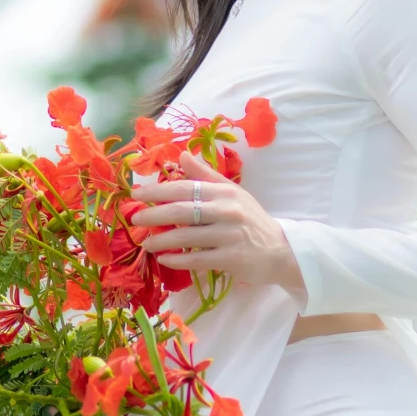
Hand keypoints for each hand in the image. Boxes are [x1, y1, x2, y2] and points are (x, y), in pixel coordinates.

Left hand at [130, 149, 305, 298]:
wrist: (282, 250)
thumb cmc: (252, 220)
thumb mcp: (232, 193)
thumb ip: (207, 176)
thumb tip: (182, 155)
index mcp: (225, 192)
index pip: (186, 187)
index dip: (159, 190)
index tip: (137, 193)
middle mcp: (227, 211)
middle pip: (182, 210)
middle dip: (154, 214)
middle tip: (135, 218)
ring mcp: (229, 235)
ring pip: (187, 237)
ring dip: (162, 240)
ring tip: (145, 243)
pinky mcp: (231, 258)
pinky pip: (198, 259)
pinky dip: (178, 260)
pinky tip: (164, 260)